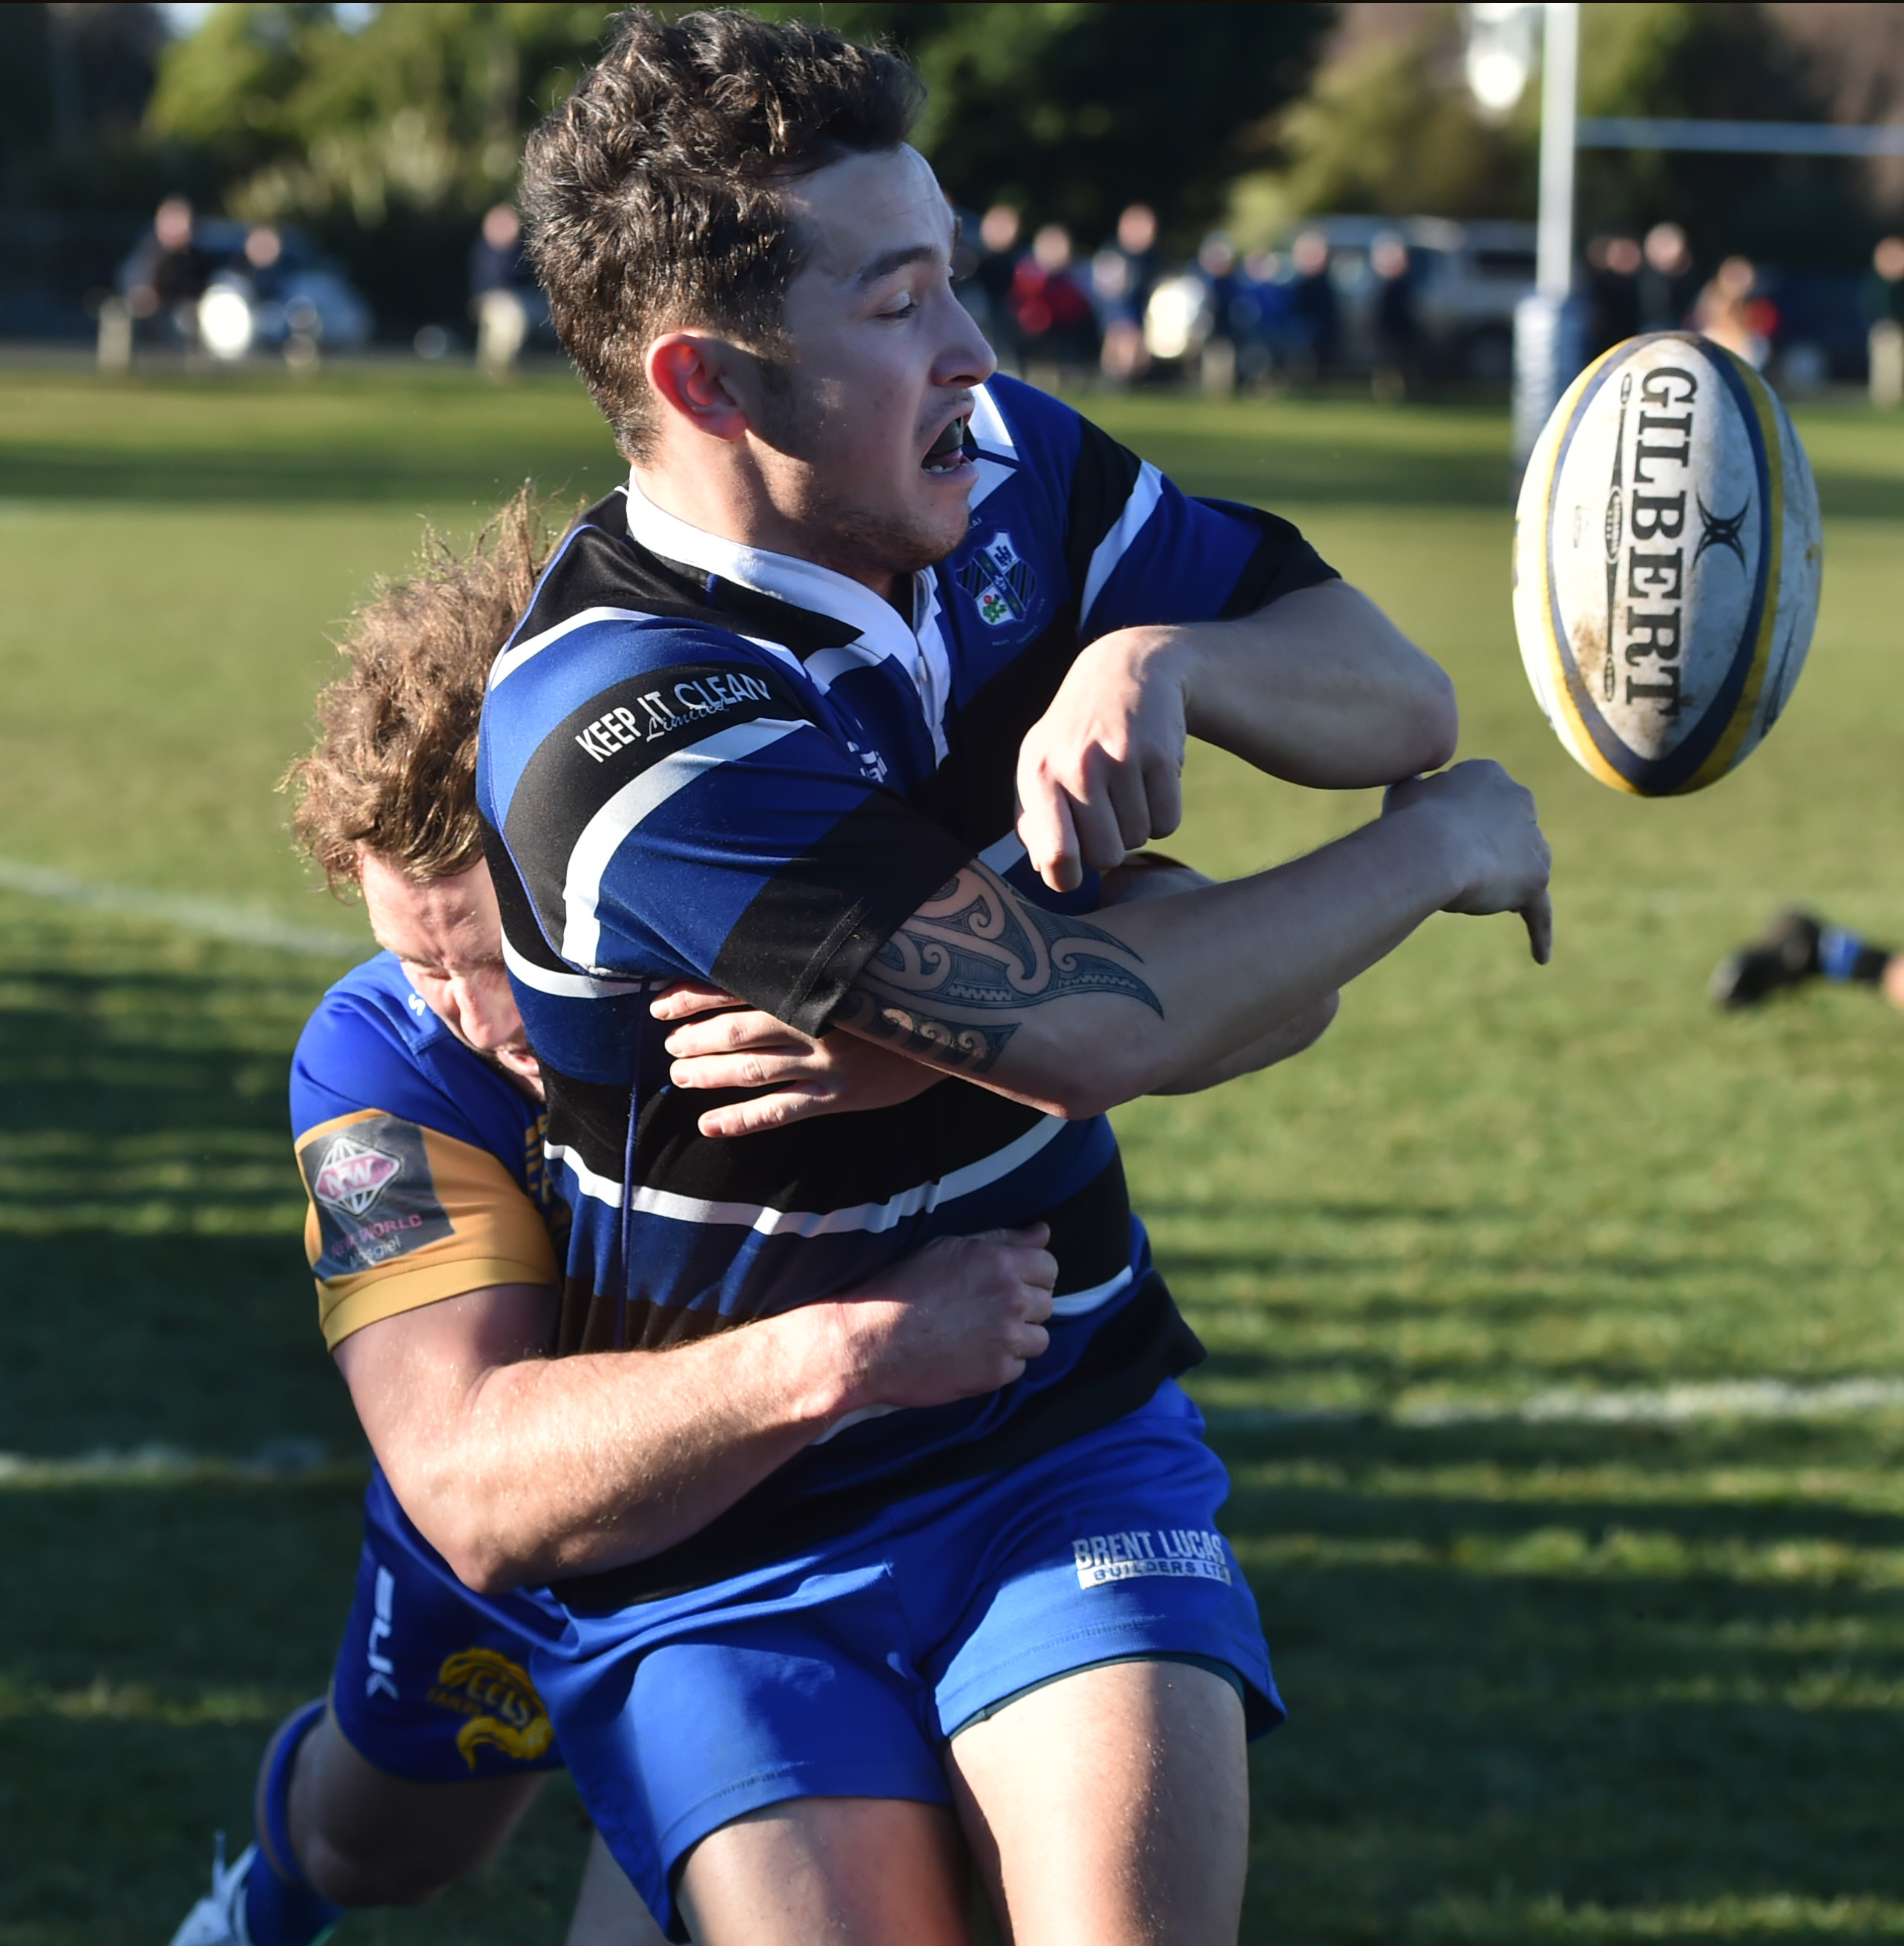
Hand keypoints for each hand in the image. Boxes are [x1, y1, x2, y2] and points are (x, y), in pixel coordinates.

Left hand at [655, 982, 940, 1136]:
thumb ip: (819, 964)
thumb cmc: (907, 990)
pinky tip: (710, 1124)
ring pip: (752, 1071)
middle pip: (738, 1030)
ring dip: (708, 1074)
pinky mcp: (840, 1097)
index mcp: (817, 986)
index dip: (695, 995)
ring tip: (678, 1076)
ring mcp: (827, 1064)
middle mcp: (816, 1023)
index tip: (662, 1000)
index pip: (740, 987)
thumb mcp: (864, 966)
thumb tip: (765, 955)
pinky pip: (781, 1111)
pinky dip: (742, 1120)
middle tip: (667, 1043)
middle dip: (695, 1037)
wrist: (963, 1028)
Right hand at [826, 1226, 1056, 1412]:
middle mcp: (1012, 1299)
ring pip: (1039, 1338)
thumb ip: (1001, 1240)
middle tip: (987, 1311)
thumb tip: (1043, 1233)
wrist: (868, 1342)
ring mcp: (1007, 1339)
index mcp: (1001, 1263)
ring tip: (982, 1335)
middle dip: (1024, 1306)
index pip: (1049, 1267)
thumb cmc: (901, 1288)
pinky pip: (1019, 1367)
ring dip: (1018, 1337)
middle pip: (1046, 1303)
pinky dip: (1001, 1363)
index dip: (1031, 1275)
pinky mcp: (997, 1373)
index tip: (1009, 1283)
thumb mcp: (947, 1248)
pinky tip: (971, 1356)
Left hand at [1015, 628, 1186, 892]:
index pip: (1055, 857)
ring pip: (1138, 839)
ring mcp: (1120, 758)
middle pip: (1105, 856)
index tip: (1072, 875)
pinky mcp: (1160, 755)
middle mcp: (1076, 766)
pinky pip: (1168, 822)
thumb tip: (1049, 871)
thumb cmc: (1074, 734)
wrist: (1125, 672)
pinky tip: (1149, 782)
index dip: (1067, 879)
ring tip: (1125, 788)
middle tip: (1105, 816)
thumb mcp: (1039, 766)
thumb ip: (1034, 822)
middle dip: (1109, 847)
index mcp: (1038, 775)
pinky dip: (1163, 813)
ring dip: (1136, 825)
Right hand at [1383, 761, 1552, 963]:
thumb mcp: (1403, 792)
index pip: (1484, 801)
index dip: (1461, 822)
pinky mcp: (1535, 879)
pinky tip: (1541, 957)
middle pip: (1512, 832)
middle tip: (1463, 866)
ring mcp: (1533, 842)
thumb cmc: (1408, 821)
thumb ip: (1415, 788)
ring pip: (1527, 867)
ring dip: (1509, 882)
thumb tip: (1411, 786)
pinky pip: (1539, 911)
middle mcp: (1520, 801)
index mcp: (1490, 775)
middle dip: (1493, 848)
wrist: (1429, 849)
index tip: (1438, 832)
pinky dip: (1539, 932)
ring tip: (1484, 895)